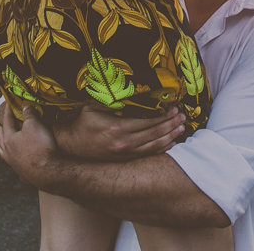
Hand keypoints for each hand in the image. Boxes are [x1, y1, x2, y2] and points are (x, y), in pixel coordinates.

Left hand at [0, 105, 59, 188]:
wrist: (46, 170)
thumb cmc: (39, 145)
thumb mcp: (34, 125)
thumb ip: (29, 114)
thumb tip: (25, 106)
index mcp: (9, 139)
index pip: (7, 122)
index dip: (9, 113)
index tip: (8, 105)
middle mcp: (8, 152)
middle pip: (0, 138)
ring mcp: (13, 163)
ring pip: (3, 153)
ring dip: (0, 147)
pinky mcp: (22, 172)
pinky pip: (12, 164)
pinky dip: (10, 160)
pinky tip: (13, 162)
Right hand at [52, 104, 185, 160]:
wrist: (70, 145)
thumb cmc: (82, 122)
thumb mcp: (93, 106)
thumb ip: (112, 101)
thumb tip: (129, 92)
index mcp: (118, 128)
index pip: (148, 122)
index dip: (164, 116)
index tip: (175, 109)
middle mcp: (124, 143)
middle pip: (154, 135)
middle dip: (171, 125)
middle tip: (183, 118)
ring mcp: (124, 154)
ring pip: (153, 147)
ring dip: (169, 137)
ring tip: (181, 129)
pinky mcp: (123, 160)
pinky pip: (146, 156)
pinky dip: (160, 150)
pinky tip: (170, 144)